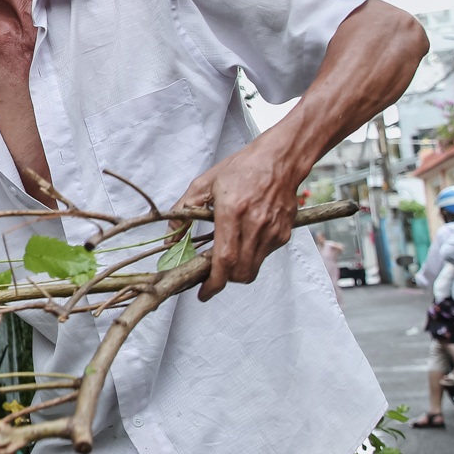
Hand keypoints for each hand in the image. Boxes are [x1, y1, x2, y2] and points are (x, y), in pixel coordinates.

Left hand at [174, 136, 301, 300]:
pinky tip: (245, 239)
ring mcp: (273, 230)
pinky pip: (264, 256)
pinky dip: (251, 256)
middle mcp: (255, 224)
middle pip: (241, 272)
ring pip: (253, 268)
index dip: (214, 282)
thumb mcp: (204, 184)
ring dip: (237, 270)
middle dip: (224, 280)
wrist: (280, 159)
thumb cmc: (242, 168)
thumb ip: (183, 213)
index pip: (225, 259)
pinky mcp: (284, 233)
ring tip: (227, 254)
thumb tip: (169, 239)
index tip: (204, 293)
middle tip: (211, 274)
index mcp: (232, 211)